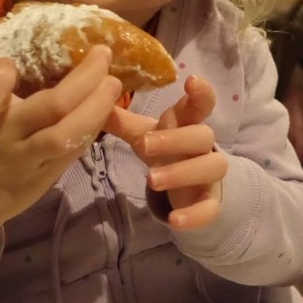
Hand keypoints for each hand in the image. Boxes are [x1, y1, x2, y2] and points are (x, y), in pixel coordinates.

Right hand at [0, 45, 122, 264]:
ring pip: (69, 134)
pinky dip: (93, 128)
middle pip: (50, 109)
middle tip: (103, 53)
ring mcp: (29, 162)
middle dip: (83, 78)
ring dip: (97, 106)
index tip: (11, 62)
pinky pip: (75, 151)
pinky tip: (106, 107)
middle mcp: (5, 140)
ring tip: (114, 83)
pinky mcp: (48, 177)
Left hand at [105, 76, 226, 229]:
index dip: (201, 92)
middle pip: (202, 136)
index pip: (200, 104)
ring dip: (182, 173)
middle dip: (175, 139)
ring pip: (210, 167)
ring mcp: (209, 175)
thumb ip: (122, 120)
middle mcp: (203, 146)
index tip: (192, 80)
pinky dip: (194, 215)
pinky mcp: (209, 202)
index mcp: (188, 124)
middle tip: (144, 145)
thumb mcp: (145, 134)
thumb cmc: (167, 150)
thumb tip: (92, 99)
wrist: (192, 185)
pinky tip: (173, 221)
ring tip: (151, 180)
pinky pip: (209, 208)